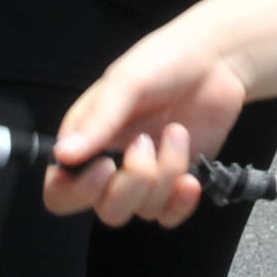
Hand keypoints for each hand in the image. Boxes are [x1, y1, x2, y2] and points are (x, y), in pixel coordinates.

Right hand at [43, 30, 254, 227]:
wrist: (216, 59)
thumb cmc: (163, 61)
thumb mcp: (126, 81)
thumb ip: (98, 120)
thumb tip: (62, 156)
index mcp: (86, 140)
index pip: (60, 191)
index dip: (78, 192)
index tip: (106, 167)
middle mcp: (111, 165)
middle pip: (107, 209)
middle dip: (133, 182)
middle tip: (146, 142)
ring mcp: (145, 177)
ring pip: (143, 210)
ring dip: (165, 173)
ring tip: (176, 133)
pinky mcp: (175, 183)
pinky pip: (169, 216)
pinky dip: (181, 202)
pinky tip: (191, 178)